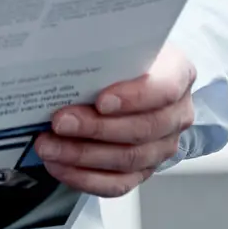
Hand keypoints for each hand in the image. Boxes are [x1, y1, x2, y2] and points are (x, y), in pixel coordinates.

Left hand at [32, 43, 196, 196]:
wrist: (132, 79)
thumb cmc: (122, 59)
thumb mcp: (119, 45)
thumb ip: (102, 52)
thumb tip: (61, 57)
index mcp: (177, 74)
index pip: (164, 89)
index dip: (134, 97)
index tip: (100, 101)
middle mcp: (176, 113)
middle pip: (142, 129)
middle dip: (96, 128)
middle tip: (60, 122)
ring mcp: (163, 145)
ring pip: (128, 159)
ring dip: (82, 155)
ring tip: (49, 146)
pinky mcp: (144, 170)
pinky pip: (118, 183)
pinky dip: (84, 177)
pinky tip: (59, 165)